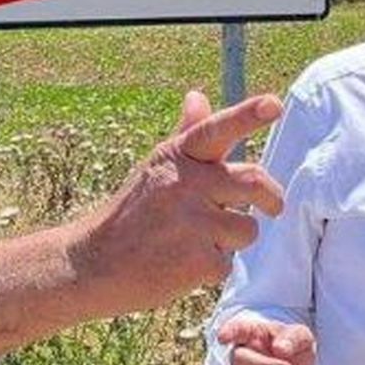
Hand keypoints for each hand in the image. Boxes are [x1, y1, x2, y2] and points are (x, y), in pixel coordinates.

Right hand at [68, 90, 285, 316]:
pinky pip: (227, 263)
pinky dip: (211, 268)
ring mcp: (191, 222)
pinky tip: (183, 265)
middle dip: (271, 197)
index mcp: (176, 157)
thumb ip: (186, 135)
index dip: (247, 115)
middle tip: (273, 206)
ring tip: (199, 242)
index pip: (216, 130)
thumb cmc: (131, 213)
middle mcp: (185, 184)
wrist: (91, 264)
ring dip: (232, 239)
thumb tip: (197, 95)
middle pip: (254, 182)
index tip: (273, 104)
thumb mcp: (155, 169)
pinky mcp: (196, 260)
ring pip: (247, 228)